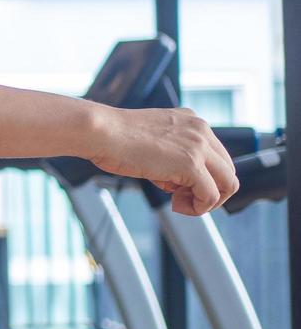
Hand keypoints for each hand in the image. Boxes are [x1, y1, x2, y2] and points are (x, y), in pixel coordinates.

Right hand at [85, 103, 238, 215]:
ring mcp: (199, 147)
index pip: (217, 156)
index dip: (203, 177)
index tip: (180, 187)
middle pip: (228, 171)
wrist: (100, 131)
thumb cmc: (114, 136)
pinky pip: (211, 196)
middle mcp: (201, 130)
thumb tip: (179, 182)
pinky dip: (197, 207)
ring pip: (228, 184)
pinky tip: (176, 205)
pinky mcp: (191, 165)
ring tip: (179, 203)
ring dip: (207, 201)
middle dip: (209, 190)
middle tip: (181, 198)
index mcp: (192, 121)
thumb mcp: (153, 138)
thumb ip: (172, 153)